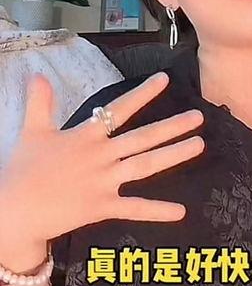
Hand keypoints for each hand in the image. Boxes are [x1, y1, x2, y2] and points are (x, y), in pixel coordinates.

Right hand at [0, 72, 204, 257]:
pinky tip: (181, 211)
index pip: (119, 109)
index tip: (164, 80)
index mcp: (87, 137)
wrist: (15, 209)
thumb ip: (40, 102)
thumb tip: (38, 75)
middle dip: (173, 127)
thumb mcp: (31, 130)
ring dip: (174, 155)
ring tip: (199, 145)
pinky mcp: (102, 207)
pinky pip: (134, 208)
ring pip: (146, 166)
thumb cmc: (23, 171)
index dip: (143, 94)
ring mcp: (104, 182)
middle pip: (143, 138)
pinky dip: (157, 211)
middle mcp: (101, 157)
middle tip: (199, 117)